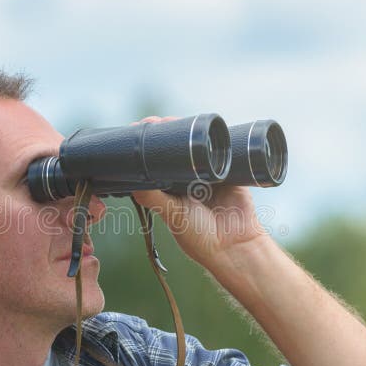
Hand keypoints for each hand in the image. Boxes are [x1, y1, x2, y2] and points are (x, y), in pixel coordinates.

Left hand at [130, 116, 268, 269]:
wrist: (236, 245)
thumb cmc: (200, 236)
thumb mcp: (172, 214)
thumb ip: (152, 198)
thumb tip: (130, 179)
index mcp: (169, 189)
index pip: (153, 162)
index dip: (146, 146)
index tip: (138, 130)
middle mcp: (186, 180)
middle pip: (173, 149)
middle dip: (164, 133)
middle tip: (155, 122)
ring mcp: (208, 173)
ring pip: (194, 146)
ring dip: (185, 131)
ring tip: (173, 120)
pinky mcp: (228, 171)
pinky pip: (221, 150)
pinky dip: (213, 138)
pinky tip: (203, 127)